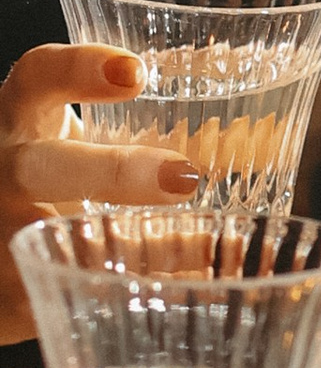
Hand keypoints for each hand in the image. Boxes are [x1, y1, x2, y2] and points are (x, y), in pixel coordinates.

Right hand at [0, 46, 200, 342]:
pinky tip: (184, 293)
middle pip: (40, 166)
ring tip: (204, 247)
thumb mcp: (65, 137)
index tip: (138, 72)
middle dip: (112, 172)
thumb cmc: (46, 176)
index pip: (37, 78)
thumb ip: (132, 126)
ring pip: (54, 242)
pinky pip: (65, 296)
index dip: (79, 70)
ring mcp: (0, 233)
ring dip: (135, 248)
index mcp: (17, 118)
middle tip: (185, 177)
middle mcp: (3, 170)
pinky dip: (125, 296)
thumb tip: (248, 120)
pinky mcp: (6, 293)